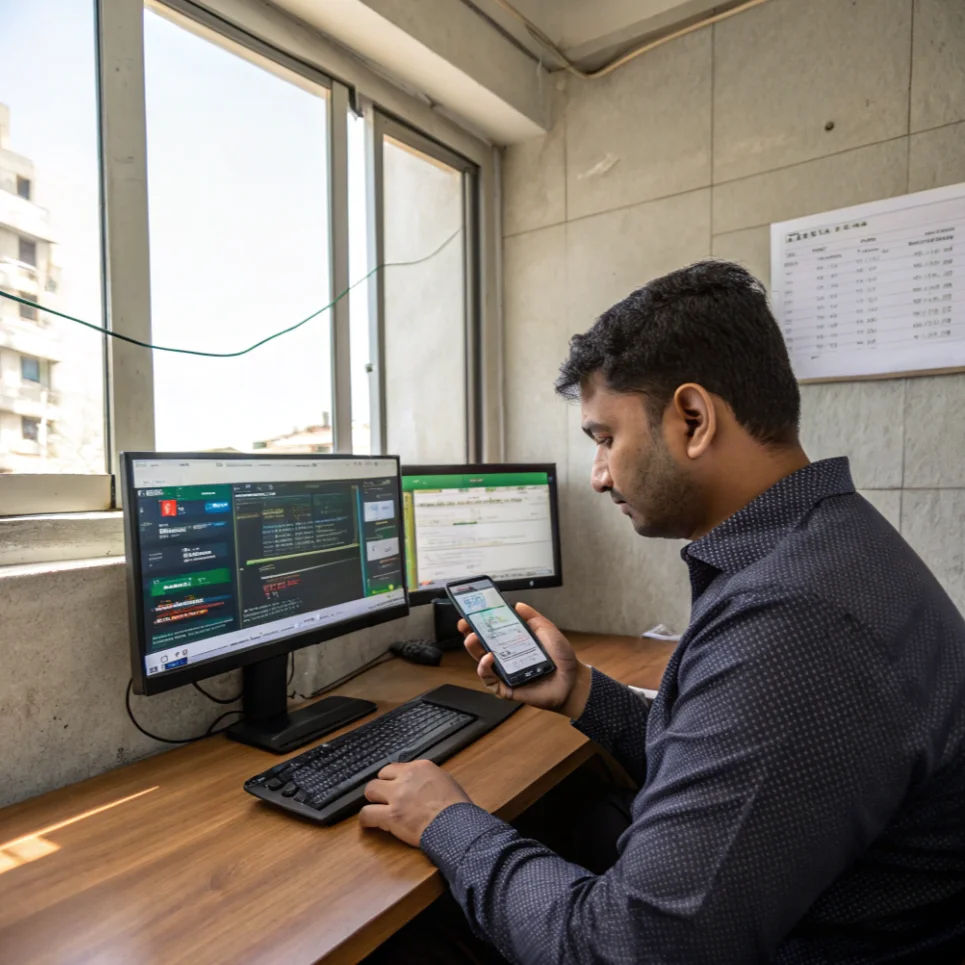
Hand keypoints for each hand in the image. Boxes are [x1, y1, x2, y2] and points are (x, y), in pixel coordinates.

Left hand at [359, 760, 470, 846]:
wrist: (457, 825)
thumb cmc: (457, 807)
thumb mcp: (444, 781)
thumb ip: (427, 779)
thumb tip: (418, 785)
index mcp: (421, 767)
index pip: (396, 767)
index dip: (394, 779)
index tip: (396, 787)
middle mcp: (406, 777)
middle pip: (381, 776)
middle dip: (382, 787)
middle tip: (386, 799)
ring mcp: (397, 796)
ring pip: (370, 790)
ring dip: (373, 800)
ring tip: (377, 809)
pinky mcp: (391, 815)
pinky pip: (367, 813)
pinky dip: (367, 819)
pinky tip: (370, 823)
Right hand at [460, 602, 591, 718]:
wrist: (573, 681)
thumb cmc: (561, 658)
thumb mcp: (547, 631)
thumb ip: (532, 617)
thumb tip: (518, 604)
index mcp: (513, 643)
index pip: (490, 633)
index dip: (477, 624)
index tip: (469, 615)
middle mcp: (506, 658)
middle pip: (480, 647)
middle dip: (469, 635)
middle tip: (466, 626)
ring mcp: (505, 674)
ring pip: (481, 663)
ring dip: (474, 650)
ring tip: (473, 639)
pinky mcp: (507, 689)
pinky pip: (490, 682)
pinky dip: (485, 670)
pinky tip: (489, 659)